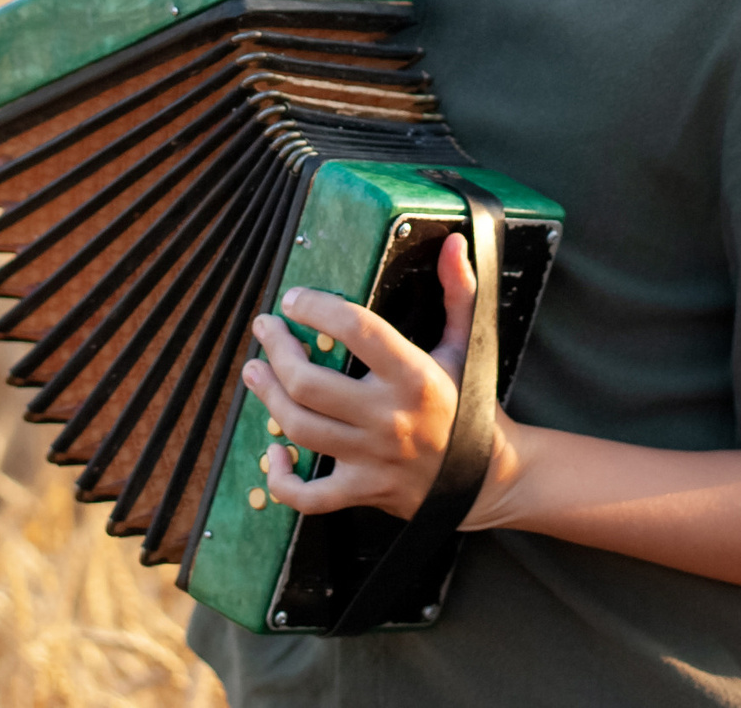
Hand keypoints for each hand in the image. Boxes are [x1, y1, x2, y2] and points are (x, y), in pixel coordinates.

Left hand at [243, 233, 508, 520]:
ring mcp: (373, 458)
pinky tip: (272, 453)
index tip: (295, 299)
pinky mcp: (363, 490)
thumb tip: (452, 244)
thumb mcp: (467, 345)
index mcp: (415, 376)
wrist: (486, 477)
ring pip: (300, 428)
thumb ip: (458, 292)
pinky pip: (308, 496)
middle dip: (276, 351)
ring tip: (254, 372)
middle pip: (310, 383)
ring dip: (267, 398)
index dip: (317, 308)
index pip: (357, 330)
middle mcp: (390, 417)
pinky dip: (280, 479)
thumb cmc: (470, 405)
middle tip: (265, 330)